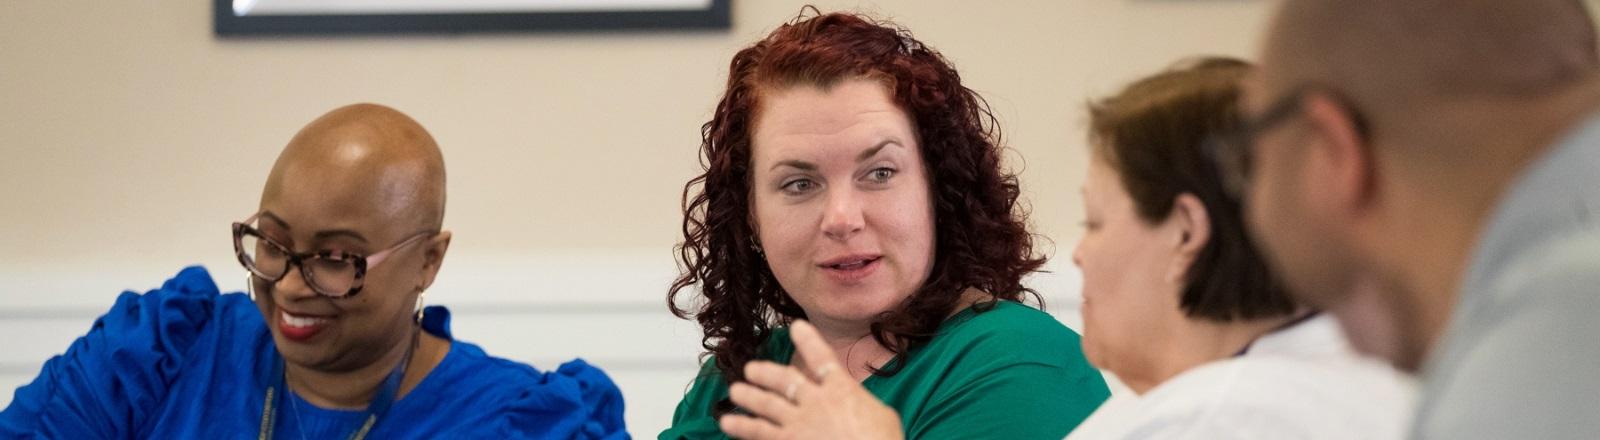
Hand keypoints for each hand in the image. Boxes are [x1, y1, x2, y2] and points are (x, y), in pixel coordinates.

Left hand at [719, 320, 903, 439]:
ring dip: (749, 397)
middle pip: (786, 380)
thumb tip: (855, 401)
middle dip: (766, 372)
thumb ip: (860, 402)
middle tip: (751, 369)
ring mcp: (800, 425)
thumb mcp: (882, 416)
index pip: (821, 357)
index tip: (796, 326)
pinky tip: (728, 424)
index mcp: (842, 390)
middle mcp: (817, 402)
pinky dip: (743, 428)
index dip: (808, 339)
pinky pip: (760, 434)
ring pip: (767, 405)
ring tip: (735, 391)